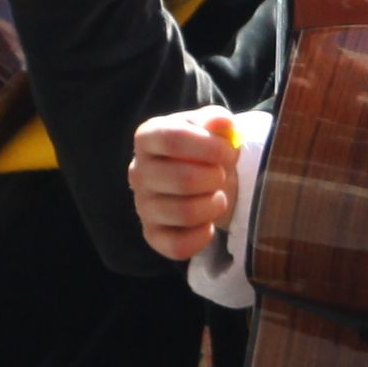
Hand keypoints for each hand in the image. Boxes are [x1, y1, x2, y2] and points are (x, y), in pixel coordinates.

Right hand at [130, 106, 245, 264]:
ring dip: (213, 206)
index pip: (172, 139)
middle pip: (182, 178)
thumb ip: (216, 120)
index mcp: (148, 137)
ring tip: (218, 197)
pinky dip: (202, 236)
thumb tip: (223, 124)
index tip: (229, 151)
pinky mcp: (152, 235)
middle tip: (222, 175)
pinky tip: (208, 224)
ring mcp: (143, 206)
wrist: (203, 175)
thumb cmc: (205, 147)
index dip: (208, 146)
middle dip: (215, 178)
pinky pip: (177, 246)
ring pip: (184, 213)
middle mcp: (138, 172)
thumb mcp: (211, 126)